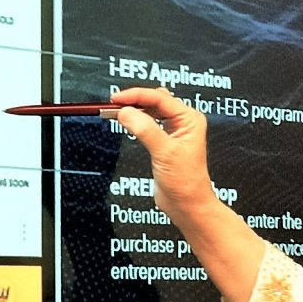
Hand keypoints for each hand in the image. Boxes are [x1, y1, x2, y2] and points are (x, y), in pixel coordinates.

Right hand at [106, 86, 265, 301]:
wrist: (187, 205)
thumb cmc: (187, 183)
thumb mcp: (164, 152)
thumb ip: (145, 130)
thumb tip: (126, 113)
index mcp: (189, 119)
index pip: (159, 98)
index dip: (136, 96)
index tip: (116, 99)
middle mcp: (183, 123)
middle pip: (154, 101)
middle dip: (134, 100)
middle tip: (113, 105)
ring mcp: (173, 132)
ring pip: (150, 111)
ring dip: (134, 110)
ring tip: (116, 111)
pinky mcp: (163, 142)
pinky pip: (147, 124)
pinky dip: (135, 121)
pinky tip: (126, 122)